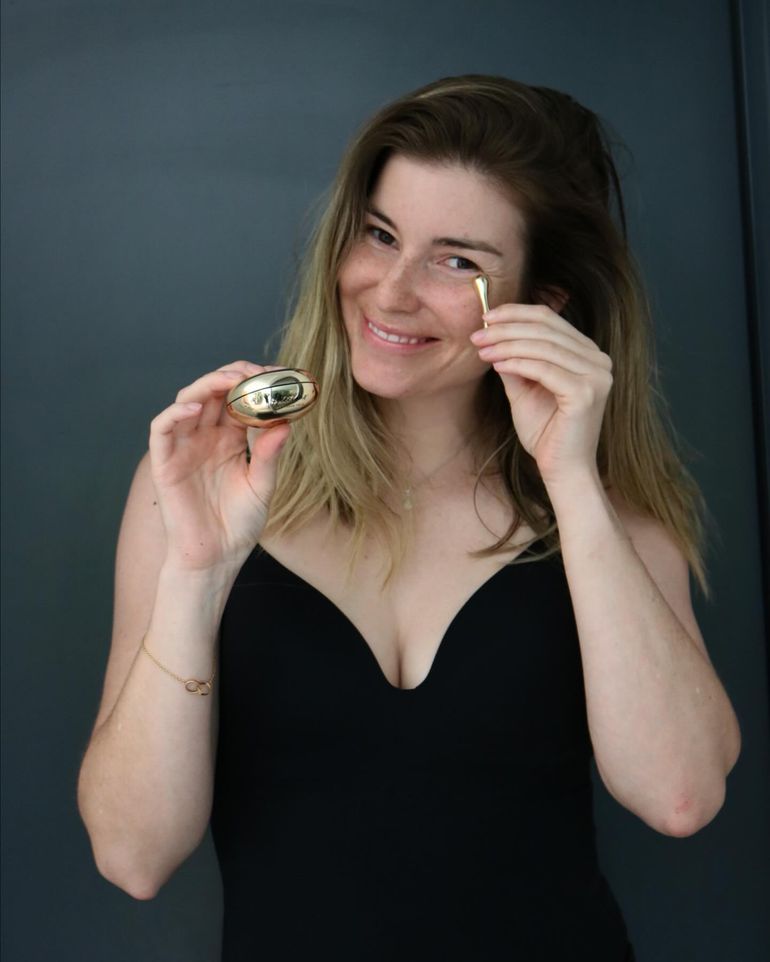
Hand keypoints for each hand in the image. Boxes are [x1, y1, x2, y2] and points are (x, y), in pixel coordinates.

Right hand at [148, 361, 289, 569]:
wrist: (216, 558)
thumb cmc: (239, 525)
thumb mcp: (262, 486)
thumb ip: (269, 455)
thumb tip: (285, 423)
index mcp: (230, 439)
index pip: (239, 399)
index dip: (255, 384)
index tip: (279, 376)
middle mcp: (206, 437)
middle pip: (214, 391)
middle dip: (235, 376)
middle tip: (257, 373)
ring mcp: (184, 447)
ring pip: (188, 400)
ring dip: (208, 384)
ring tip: (232, 380)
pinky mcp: (165, 463)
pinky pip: (161, 429)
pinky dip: (174, 414)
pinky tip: (196, 408)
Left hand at [470, 304, 612, 486]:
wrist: (562, 469)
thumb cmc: (546, 432)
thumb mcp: (524, 389)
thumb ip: (514, 361)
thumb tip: (491, 335)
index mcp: (588, 354)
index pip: (550, 319)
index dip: (515, 313)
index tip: (486, 317)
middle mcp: (598, 360)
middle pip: (545, 328)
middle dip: (506, 329)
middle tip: (477, 335)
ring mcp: (596, 375)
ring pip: (543, 347)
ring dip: (506, 345)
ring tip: (481, 350)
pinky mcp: (586, 392)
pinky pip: (544, 369)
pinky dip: (517, 363)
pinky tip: (497, 365)